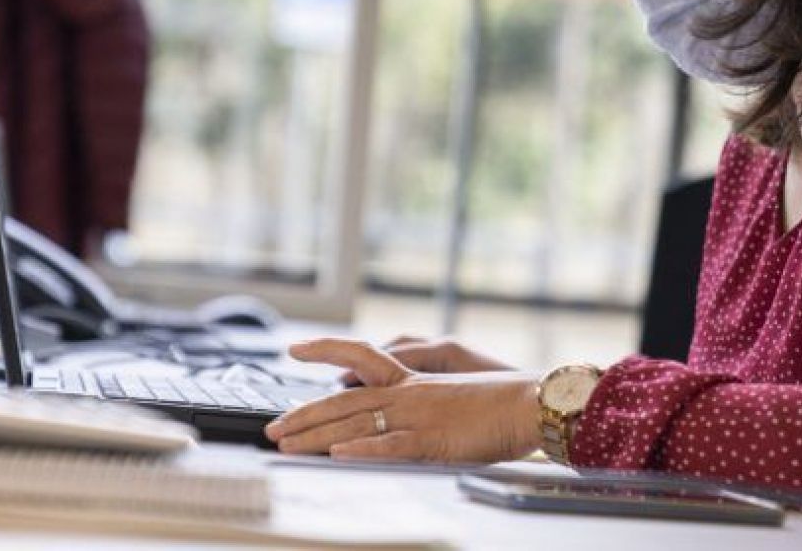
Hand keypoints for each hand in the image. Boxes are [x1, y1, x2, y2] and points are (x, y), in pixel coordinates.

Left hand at [265, 337, 541, 463]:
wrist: (529, 402)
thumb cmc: (498, 404)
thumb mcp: (452, 397)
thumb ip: (421, 404)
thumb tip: (397, 417)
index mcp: (411, 379)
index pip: (358, 355)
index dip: (324, 349)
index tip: (294, 348)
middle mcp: (407, 392)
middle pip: (342, 401)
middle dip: (302, 415)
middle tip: (272, 427)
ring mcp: (416, 415)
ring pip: (355, 423)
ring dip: (316, 436)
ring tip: (286, 445)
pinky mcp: (431, 439)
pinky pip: (390, 445)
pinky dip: (362, 449)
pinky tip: (339, 453)